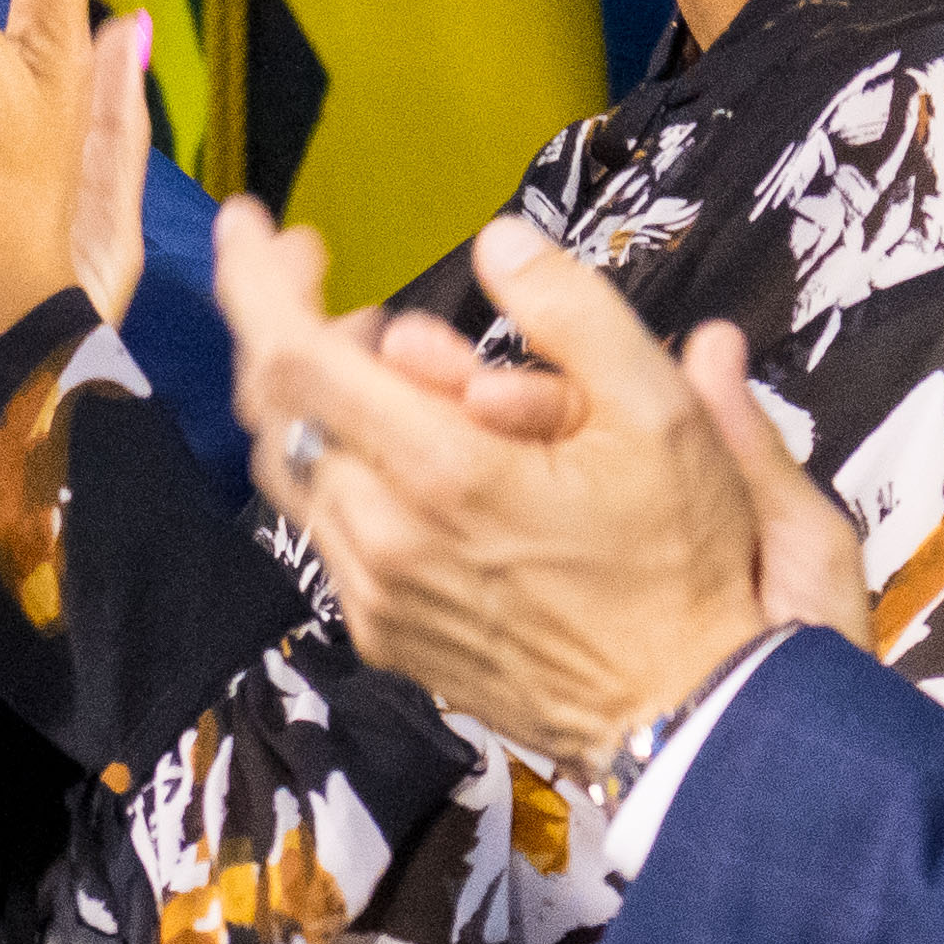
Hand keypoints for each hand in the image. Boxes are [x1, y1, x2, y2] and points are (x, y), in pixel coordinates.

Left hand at [216, 210, 864, 766]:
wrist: (688, 715)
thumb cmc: (686, 568)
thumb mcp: (664, 416)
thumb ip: (575, 312)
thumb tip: (502, 245)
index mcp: (443, 475)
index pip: (295, 360)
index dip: (257, 281)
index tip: (255, 228)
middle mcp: (386, 539)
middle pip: (277, 411)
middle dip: (291, 330)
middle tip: (338, 288)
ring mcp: (377, 594)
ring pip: (297, 473)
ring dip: (322, 405)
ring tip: (388, 367)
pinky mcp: (385, 632)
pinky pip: (330, 531)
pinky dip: (346, 470)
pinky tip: (407, 451)